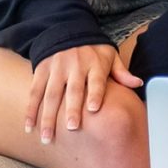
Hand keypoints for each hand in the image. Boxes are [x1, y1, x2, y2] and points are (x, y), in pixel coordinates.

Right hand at [26, 44, 141, 144]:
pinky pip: (35, 91)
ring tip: (47, 138)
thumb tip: (138, 84)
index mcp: (95, 63)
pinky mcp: (41, 69)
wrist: (67, 29)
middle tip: (71, 128)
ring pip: (51, 94)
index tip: (93, 109)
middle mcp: (75, 65)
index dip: (95, 93)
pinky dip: (31, 109)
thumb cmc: (93, 50)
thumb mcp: (110, 55)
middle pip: (73, 89)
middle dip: (71, 109)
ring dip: (47, 117)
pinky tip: (29, 127)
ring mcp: (56, 68)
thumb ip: (121, 72)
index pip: (96, 80)